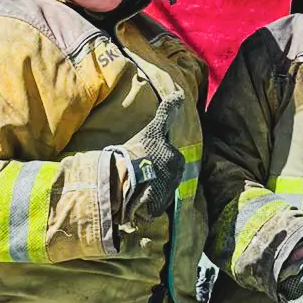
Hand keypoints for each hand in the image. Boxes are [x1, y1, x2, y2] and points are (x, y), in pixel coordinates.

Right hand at [115, 93, 185, 253]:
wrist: (122, 178)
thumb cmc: (136, 151)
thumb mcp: (152, 129)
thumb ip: (167, 112)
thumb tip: (180, 95)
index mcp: (176, 158)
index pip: (172, 159)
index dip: (159, 159)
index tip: (147, 159)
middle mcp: (176, 176)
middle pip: (168, 176)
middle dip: (157, 175)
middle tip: (140, 173)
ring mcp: (167, 193)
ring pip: (161, 191)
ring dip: (151, 190)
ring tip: (135, 186)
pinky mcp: (158, 207)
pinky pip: (154, 206)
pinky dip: (146, 204)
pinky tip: (135, 198)